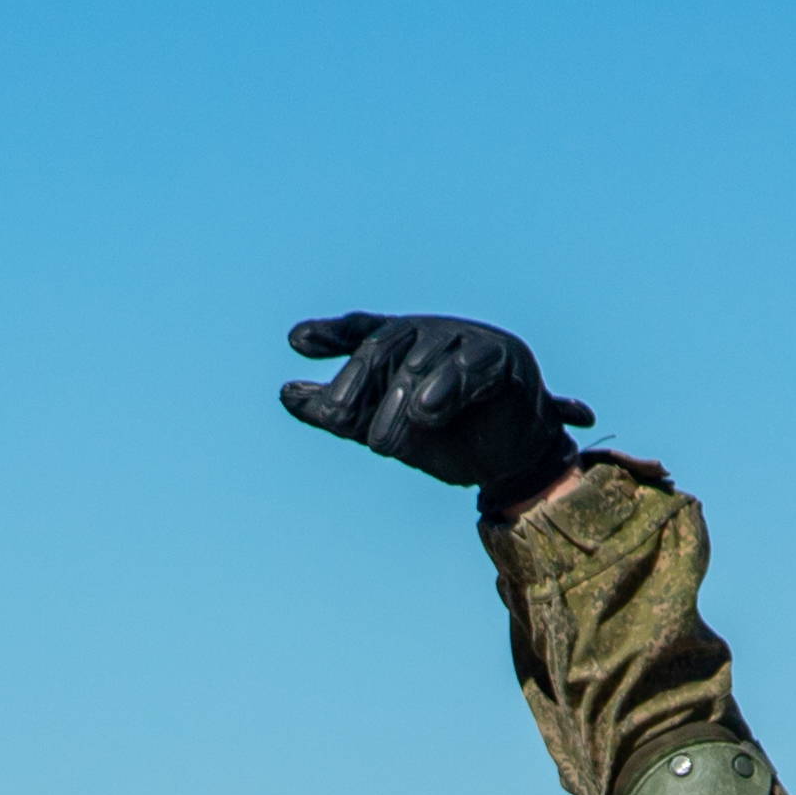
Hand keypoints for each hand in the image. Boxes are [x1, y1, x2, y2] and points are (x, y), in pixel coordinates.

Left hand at [279, 313, 593, 509]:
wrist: (509, 462)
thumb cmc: (449, 439)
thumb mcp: (386, 430)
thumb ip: (342, 414)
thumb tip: (287, 394)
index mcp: (402, 346)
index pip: (361, 331)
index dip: (331, 334)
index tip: (296, 341)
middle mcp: (430, 333)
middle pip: (383, 345)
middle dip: (355, 381)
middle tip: (333, 416)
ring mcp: (466, 340)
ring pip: (422, 358)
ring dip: (398, 400)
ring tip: (380, 443)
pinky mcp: (500, 357)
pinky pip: (469, 366)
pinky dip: (446, 386)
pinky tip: (426, 411)